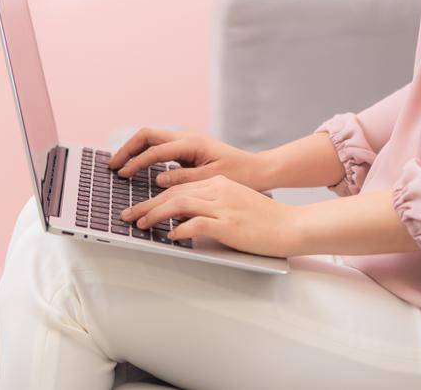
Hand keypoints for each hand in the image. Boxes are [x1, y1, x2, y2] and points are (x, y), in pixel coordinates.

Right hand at [107, 126, 270, 190]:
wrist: (258, 170)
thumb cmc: (240, 175)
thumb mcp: (212, 180)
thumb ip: (184, 179)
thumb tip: (158, 179)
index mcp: (192, 143)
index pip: (155, 150)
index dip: (136, 163)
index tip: (122, 175)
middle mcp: (187, 138)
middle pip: (147, 135)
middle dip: (128, 149)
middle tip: (113, 166)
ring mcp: (186, 142)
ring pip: (152, 139)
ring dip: (134, 150)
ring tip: (120, 166)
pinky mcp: (188, 150)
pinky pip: (160, 147)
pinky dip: (145, 155)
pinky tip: (138, 168)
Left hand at [118, 176, 300, 257]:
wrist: (292, 225)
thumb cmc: (264, 221)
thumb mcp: (233, 205)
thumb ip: (209, 206)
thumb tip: (181, 218)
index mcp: (218, 183)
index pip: (178, 187)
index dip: (155, 198)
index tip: (138, 208)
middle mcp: (218, 190)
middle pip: (173, 193)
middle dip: (146, 205)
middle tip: (128, 216)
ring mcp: (223, 206)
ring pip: (179, 205)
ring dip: (155, 215)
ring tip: (140, 225)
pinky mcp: (229, 223)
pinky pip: (196, 224)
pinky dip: (179, 229)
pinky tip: (170, 236)